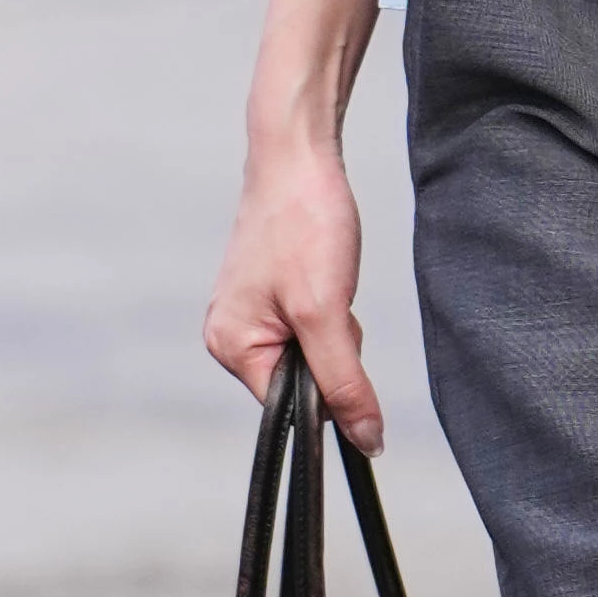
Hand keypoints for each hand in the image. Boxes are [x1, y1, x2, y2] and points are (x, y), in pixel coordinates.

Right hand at [206, 125, 382, 446]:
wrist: (299, 155)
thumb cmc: (303, 224)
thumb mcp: (327, 313)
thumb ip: (345, 382)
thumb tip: (368, 441)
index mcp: (229, 347)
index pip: (289, 408)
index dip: (329, 387)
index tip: (339, 339)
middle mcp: (230, 335)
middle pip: (302, 381)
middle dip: (332, 350)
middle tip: (331, 297)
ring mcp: (248, 313)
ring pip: (313, 352)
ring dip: (334, 326)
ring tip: (327, 276)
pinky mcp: (270, 293)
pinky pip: (311, 325)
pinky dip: (329, 307)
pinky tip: (325, 270)